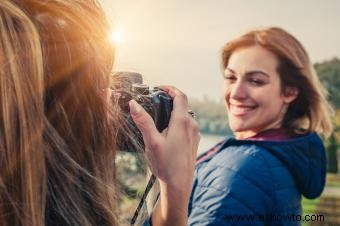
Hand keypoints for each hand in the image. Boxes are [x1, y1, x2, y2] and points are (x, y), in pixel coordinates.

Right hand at [129, 86, 199, 225]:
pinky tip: (166, 131)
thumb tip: (133, 104)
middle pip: (182, 105)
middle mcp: (192, 125)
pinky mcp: (194, 141)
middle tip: (155, 101)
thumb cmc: (166, 164)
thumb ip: (143, 121)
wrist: (179, 184)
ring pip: (185, 115)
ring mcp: (195, 133)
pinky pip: (187, 125)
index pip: (180, 96)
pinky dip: (177, 122)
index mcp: (182, 121)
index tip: (160, 88)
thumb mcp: (151, 141)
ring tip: (158, 117)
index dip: (170, 88)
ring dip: (173, 112)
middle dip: (169, 100)